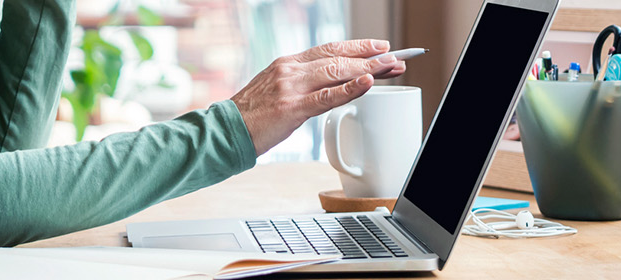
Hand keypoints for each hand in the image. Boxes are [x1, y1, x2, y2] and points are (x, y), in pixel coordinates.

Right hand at [231, 39, 407, 154]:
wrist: (223, 131)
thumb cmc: (250, 116)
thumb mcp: (276, 91)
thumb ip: (301, 84)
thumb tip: (330, 85)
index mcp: (287, 64)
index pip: (329, 49)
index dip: (358, 47)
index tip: (381, 48)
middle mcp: (290, 69)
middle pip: (338, 56)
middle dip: (370, 57)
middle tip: (397, 58)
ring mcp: (290, 87)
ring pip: (336, 71)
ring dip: (368, 68)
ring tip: (391, 67)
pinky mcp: (291, 108)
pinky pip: (327, 96)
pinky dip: (350, 88)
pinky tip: (368, 83)